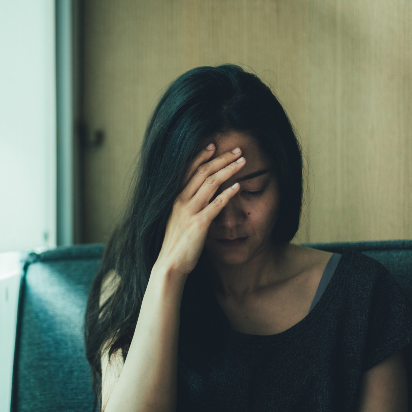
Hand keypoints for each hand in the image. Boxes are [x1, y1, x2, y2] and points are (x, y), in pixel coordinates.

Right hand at [154, 143, 244, 274]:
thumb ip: (188, 207)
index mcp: (175, 199)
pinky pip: (216, 204)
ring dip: (228, 169)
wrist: (170, 265)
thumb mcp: (178, 220)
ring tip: (242, 161)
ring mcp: (189, 211)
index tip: (213, 145)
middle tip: (236, 150)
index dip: (200, 155)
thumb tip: (203, 197)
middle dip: (221, 158)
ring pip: (210, 182)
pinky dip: (228, 193)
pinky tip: (238, 186)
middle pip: (202, 172)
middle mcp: (181, 201)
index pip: (188, 170)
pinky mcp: (199, 223)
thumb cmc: (176, 245)